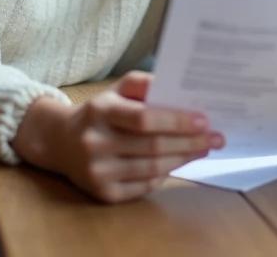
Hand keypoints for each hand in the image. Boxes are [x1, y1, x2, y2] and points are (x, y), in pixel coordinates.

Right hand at [13, 72, 223, 202]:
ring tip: (204, 149)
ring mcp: (97, 171)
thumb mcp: (116, 90)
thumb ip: (144, 84)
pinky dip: (165, 175)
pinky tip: (179, 163)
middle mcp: (95, 142)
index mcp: (100, 111)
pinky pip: (144, 186)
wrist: (60, 142)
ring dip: (183, 159)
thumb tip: (180, 91)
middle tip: (216, 138)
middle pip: (153, 146)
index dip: (176, 121)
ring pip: (152, 168)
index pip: (144, 118)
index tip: (204, 121)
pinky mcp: (102, 193)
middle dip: (190, 142)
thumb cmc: (100, 112)